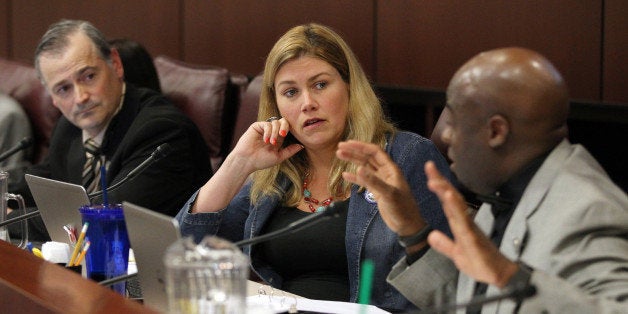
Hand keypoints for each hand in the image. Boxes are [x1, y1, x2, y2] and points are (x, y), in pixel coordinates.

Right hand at [231, 117, 303, 172]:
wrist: (247, 161)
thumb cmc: (261, 161)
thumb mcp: (279, 156)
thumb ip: (290, 151)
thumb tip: (302, 146)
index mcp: (278, 139)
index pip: (287, 129)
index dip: (290, 130)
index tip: (288, 137)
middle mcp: (272, 132)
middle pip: (283, 122)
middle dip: (285, 127)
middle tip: (283, 134)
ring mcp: (265, 129)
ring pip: (275, 123)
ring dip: (275, 132)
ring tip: (271, 143)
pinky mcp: (257, 126)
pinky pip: (267, 124)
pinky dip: (268, 132)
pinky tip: (266, 140)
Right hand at [336, 140, 425, 235]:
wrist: (407, 225)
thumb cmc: (402, 209)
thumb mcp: (388, 194)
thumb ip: (373, 182)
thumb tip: (358, 169)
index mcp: (391, 169)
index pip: (375, 152)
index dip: (361, 146)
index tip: (348, 143)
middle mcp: (386, 173)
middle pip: (368, 157)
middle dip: (354, 151)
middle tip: (339, 147)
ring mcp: (381, 182)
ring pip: (365, 167)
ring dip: (353, 161)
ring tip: (339, 155)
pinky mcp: (377, 191)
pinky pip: (364, 181)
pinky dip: (354, 177)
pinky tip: (345, 175)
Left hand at [424, 161, 517, 287]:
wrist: (499, 276)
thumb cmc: (480, 262)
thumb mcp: (457, 255)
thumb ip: (444, 245)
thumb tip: (431, 236)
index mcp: (459, 224)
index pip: (447, 201)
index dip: (438, 186)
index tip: (429, 170)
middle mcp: (465, 222)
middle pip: (451, 198)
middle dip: (440, 182)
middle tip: (428, 165)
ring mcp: (470, 229)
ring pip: (457, 207)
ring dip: (446, 193)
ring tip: (435, 181)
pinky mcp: (474, 239)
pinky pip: (464, 223)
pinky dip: (457, 210)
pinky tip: (450, 199)